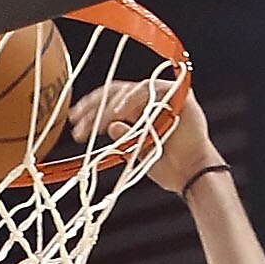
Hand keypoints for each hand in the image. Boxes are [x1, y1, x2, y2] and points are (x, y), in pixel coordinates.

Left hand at [68, 75, 210, 195]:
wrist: (190, 175)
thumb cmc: (167, 168)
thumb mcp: (135, 152)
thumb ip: (122, 138)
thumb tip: (109, 126)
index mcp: (139, 112)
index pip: (111, 102)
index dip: (91, 109)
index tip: (74, 121)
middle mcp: (149, 100)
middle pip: (115, 92)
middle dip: (93, 106)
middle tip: (77, 120)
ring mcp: (163, 95)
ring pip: (128, 90)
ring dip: (109, 105)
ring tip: (96, 124)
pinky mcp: (176, 93)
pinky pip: (149, 88)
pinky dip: (131, 99)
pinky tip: (117, 114)